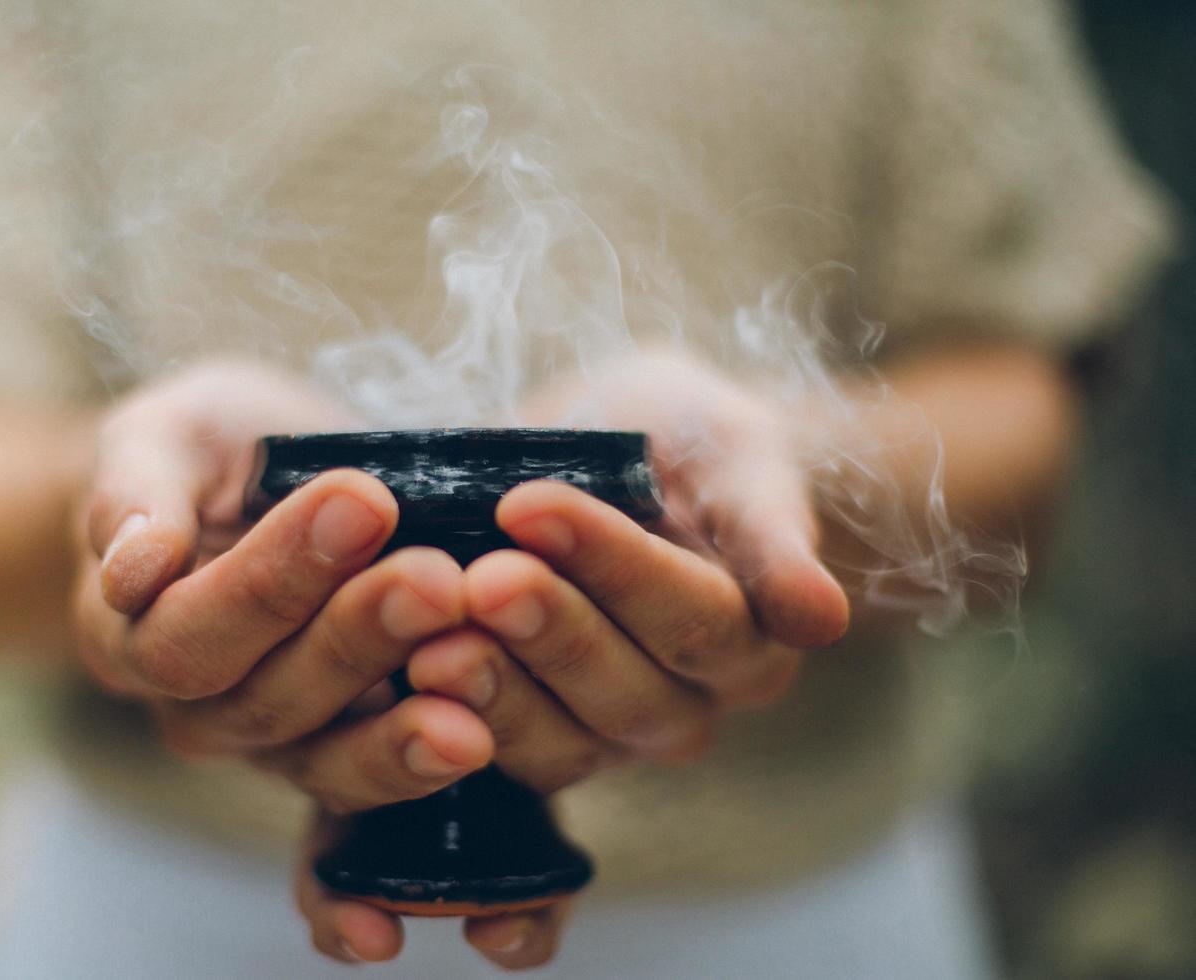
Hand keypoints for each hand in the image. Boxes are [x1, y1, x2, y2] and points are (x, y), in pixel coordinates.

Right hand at [71, 361, 495, 811]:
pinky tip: (484, 727)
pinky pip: (378, 774)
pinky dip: (429, 752)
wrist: (259, 486)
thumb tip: (134, 569)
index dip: (273, 578)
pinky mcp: (343, 751)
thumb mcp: (160, 437)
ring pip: (326, 754)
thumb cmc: (201, 453)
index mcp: (127, 634)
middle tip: (437, 578)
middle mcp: (194, 709)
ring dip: (403, 718)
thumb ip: (135, 494)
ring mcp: (271, 743)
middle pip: (266, 698)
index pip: (188, 632)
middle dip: (358, 635)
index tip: (363, 501)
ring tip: (474, 665)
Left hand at [296, 352, 850, 969]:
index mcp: (747, 647)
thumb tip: (819, 618)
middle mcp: (681, 709)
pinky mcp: (529, 744)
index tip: (529, 503)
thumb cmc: (692, 445)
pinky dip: (443, 731)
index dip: (612, 566)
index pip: (689, 617)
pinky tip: (391, 686)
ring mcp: (601, 737)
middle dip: (544, 632)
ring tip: (428, 643)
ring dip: (490, 692)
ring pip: (555, 741)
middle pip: (621, 692)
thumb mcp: (739, 459)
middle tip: (477, 579)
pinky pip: (493, 760)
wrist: (630, 461)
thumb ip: (771, 534)